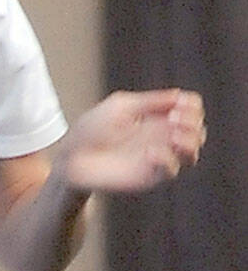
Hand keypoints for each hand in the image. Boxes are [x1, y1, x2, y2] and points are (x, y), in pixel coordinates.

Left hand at [59, 89, 205, 192]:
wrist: (73, 156)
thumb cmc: (93, 128)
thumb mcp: (121, 106)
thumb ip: (151, 101)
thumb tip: (181, 95)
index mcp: (156, 116)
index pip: (190, 109)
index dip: (191, 105)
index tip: (178, 104)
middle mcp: (162, 136)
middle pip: (197, 130)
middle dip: (193, 122)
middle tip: (175, 118)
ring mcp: (158, 156)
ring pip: (192, 152)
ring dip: (189, 141)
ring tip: (173, 135)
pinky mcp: (150, 175)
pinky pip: (171, 170)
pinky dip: (166, 159)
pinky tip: (150, 152)